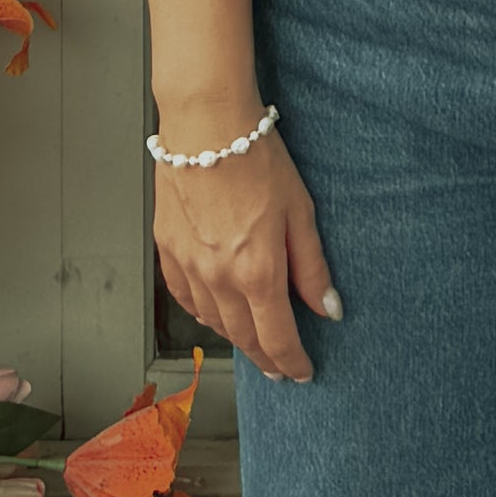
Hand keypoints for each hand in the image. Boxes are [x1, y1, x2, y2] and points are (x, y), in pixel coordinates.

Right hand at [152, 123, 339, 383]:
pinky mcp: (167, 249)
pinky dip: (203, 313)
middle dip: (265, 358)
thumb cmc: (255, 158)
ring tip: (252, 341)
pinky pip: (185, 297)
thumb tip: (328, 308)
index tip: (302, 372)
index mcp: (257, 272)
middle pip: (243, 337)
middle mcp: (219, 278)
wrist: (205, 124)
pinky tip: (214, 312)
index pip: (277, 338)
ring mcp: (189, 266)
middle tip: (280, 368)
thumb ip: (311, 266)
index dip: (292, 362)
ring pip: (213, 322)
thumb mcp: (299, 211)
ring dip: (236, 338)